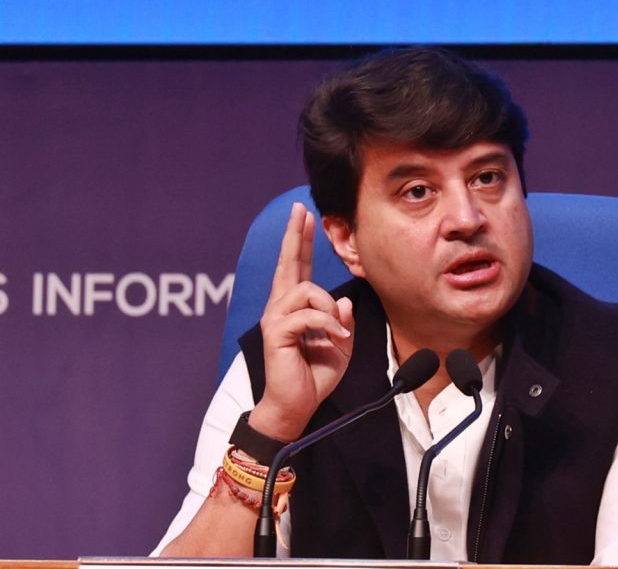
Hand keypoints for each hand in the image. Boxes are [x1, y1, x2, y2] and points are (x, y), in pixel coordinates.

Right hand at [249, 202, 354, 440]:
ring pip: (306, 289)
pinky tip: (337, 340)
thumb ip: (342, 321)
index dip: (299, 241)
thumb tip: (342, 299)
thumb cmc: (315, 375)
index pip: (296, 268)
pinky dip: (328, 325)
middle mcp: (280, 308)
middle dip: (295, 236)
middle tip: (300, 211)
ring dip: (329, 309)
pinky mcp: (277, 333)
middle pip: (288, 264)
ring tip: (338, 333)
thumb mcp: (340, 345)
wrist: (297, 405)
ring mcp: (276, 319)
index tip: (304, 216)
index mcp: (294, 308)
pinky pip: (307, 315)